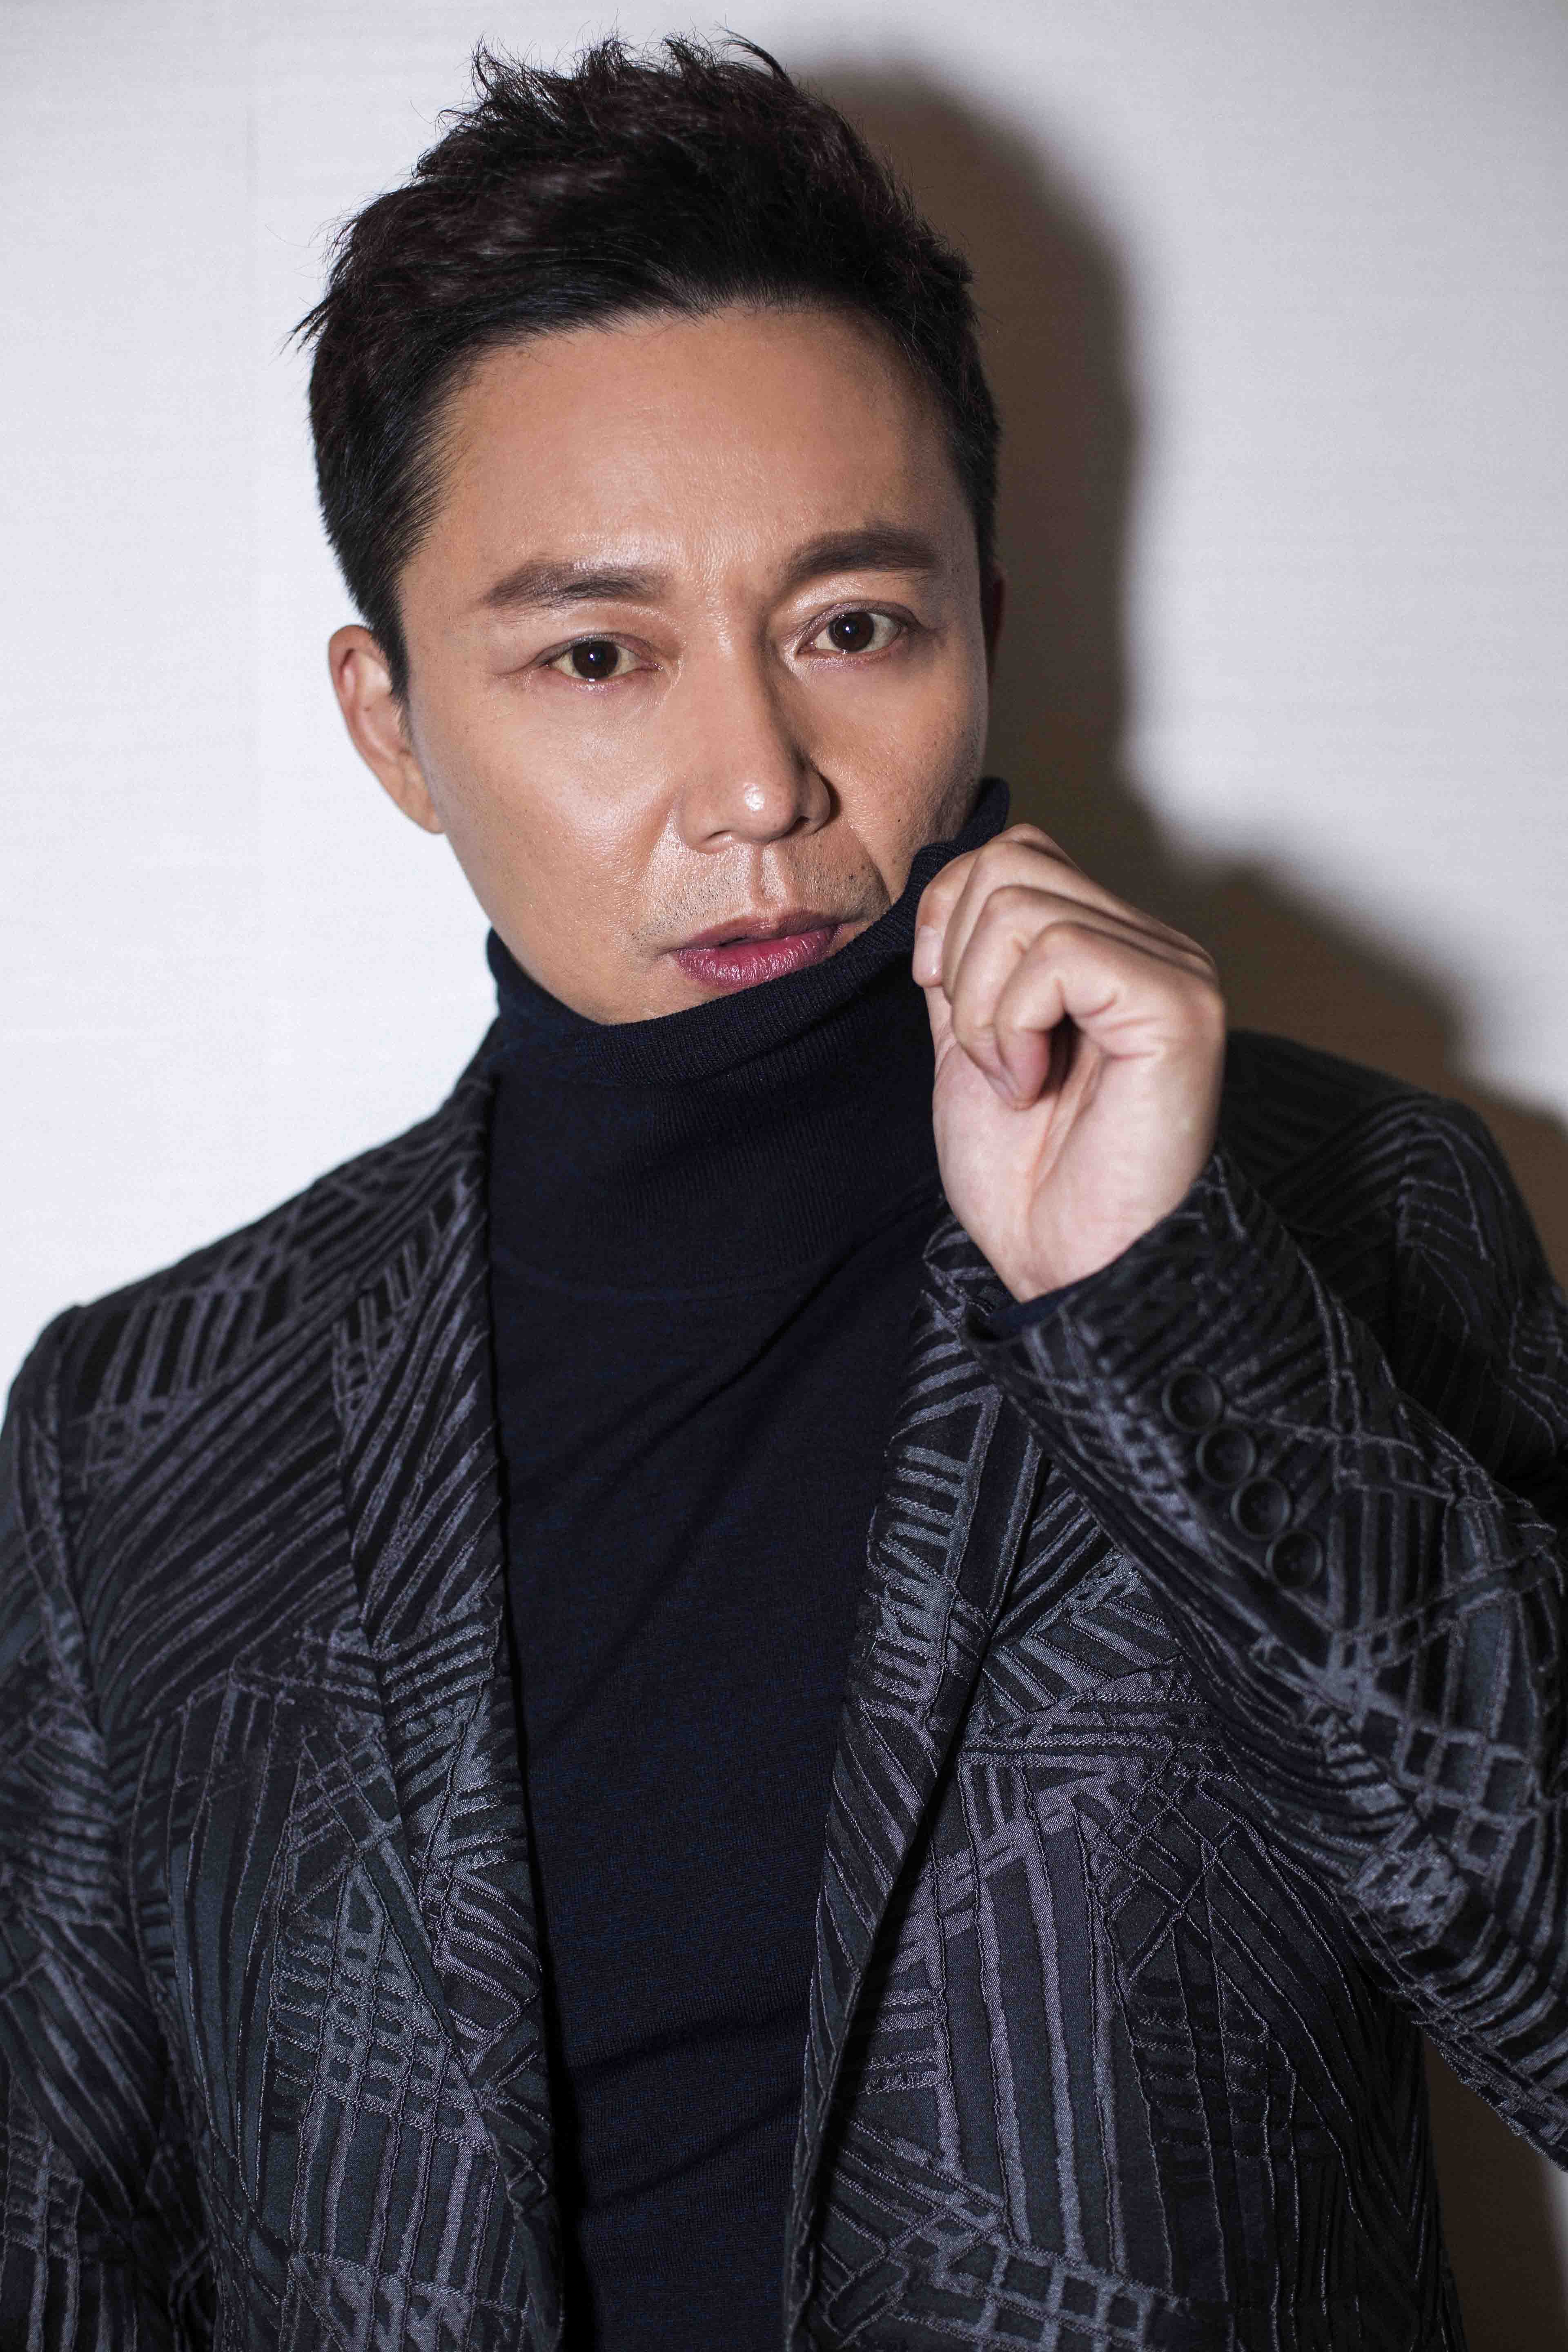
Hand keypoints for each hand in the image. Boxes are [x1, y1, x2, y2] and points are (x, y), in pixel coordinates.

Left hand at [912, 824, 1224, 1300]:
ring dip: (982, 1005)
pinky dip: (1014, 1022)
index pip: (1012, 854)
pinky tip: (1031, 1084)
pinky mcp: (1178, 1003)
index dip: (947, 918)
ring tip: (1013, 1077)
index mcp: (1107, 950)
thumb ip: (965, 967)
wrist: (1068, 1267)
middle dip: (958, 961)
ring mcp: (1172, 970)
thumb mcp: (970, 1046)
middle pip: (1009, 860)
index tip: (945, 1003)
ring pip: (1021, 901)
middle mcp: (1150, 946)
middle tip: (987, 1054)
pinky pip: (1060, 951)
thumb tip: (939, 890)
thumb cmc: (1029, 1180)